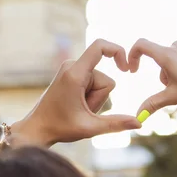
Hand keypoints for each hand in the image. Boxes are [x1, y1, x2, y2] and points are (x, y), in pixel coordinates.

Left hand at [12, 39, 141, 146]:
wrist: (36, 129)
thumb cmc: (59, 128)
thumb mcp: (90, 128)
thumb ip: (116, 124)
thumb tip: (140, 123)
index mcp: (75, 74)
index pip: (99, 47)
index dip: (117, 51)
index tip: (126, 67)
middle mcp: (71, 67)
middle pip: (104, 79)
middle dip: (99, 98)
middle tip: (81, 111)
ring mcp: (70, 70)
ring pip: (99, 83)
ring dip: (93, 100)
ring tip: (76, 110)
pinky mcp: (70, 75)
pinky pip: (91, 83)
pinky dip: (89, 97)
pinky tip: (76, 106)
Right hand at [128, 39, 176, 114]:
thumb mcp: (172, 98)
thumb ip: (152, 105)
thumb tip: (137, 117)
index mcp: (167, 55)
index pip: (141, 45)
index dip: (131, 55)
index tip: (132, 69)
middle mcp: (176, 47)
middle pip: (158, 59)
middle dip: (162, 75)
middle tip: (175, 88)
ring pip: (170, 60)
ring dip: (171, 73)